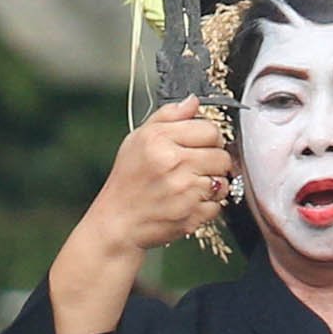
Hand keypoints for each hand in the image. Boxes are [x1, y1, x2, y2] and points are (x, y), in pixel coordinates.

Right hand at [45, 98, 232, 333]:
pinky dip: (208, 212)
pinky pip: (216, 207)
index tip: (198, 150)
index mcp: (153, 139)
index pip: (208, 125)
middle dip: (214, 165)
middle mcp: (166, 162)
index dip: (209, 138)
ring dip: (213, 189)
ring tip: (187, 195)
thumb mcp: (137, 145)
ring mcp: (178, 192)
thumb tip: (196, 98)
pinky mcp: (186, 217)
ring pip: (222, 180)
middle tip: (194, 177)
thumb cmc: (123, 188)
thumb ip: (167, 119)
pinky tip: (184, 215)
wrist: (110, 235)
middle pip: (221, 153)